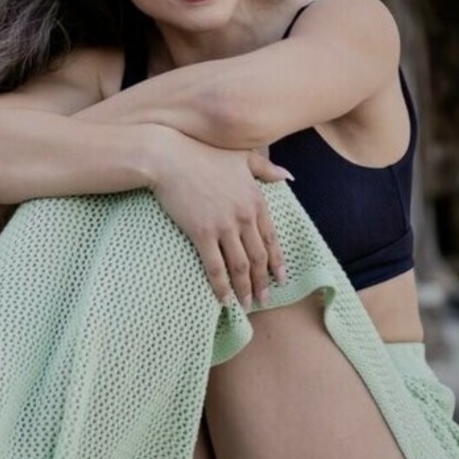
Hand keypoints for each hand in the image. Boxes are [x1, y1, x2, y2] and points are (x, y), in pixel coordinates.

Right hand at [148, 133, 293, 309]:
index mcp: (256, 199)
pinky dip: (221, 286)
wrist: (170, 157)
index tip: (280, 278)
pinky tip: (223, 299)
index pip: (271, 237)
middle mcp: (244, 215)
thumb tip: (288, 176)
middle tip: (264, 299)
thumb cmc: (204, 153)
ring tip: (247, 305)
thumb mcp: (242, 156)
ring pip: (240, 266)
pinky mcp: (202, 233)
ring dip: (245, 288)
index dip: (277, 261)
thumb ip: (266, 168)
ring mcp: (224, 226)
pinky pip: (215, 267)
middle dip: (263, 281)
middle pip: (258, 256)